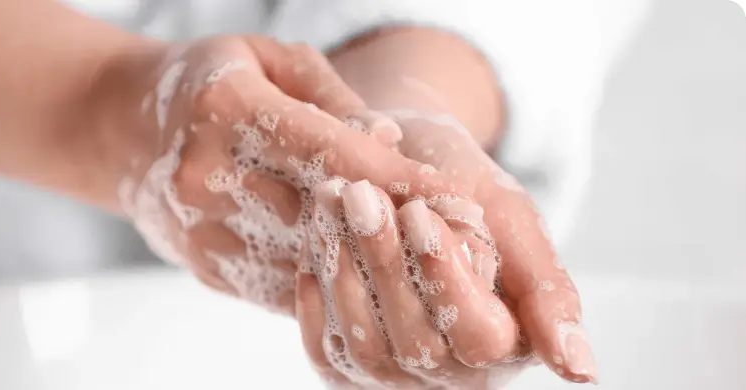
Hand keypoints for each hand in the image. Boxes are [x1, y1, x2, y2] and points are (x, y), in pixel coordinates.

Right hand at [102, 36, 471, 314]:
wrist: (124, 134)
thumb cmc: (212, 83)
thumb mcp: (269, 59)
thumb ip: (333, 98)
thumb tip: (388, 143)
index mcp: (226, 109)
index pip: (330, 150)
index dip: (401, 177)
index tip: (458, 197)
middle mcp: (208, 176)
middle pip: (324, 213)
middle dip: (399, 227)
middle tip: (462, 238)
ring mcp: (204, 231)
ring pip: (309, 260)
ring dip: (374, 264)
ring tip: (430, 264)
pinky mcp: (210, 268)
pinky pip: (287, 284)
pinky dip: (336, 281)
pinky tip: (376, 275)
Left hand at [296, 115, 596, 388]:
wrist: (409, 168)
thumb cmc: (467, 186)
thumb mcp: (512, 219)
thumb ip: (548, 290)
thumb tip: (584, 372)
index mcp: (510, 342)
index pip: (480, 337)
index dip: (446, 279)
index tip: (418, 213)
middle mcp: (457, 374)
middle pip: (417, 344)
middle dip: (383, 263)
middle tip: (357, 193)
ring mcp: (400, 376)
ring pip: (366, 349)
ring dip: (344, 272)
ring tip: (330, 202)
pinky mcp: (352, 367)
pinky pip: (326, 351)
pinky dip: (317, 296)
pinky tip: (316, 242)